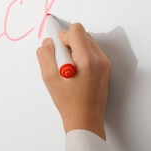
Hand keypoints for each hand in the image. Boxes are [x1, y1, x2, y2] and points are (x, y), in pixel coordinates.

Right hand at [36, 23, 110, 139]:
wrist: (86, 120)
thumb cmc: (69, 103)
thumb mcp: (49, 78)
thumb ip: (45, 55)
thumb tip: (48, 42)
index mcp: (86, 59)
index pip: (76, 30)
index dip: (63, 36)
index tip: (56, 46)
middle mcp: (99, 59)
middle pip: (82, 34)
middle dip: (69, 43)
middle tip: (60, 60)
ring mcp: (104, 64)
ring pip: (87, 42)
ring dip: (75, 49)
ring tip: (68, 68)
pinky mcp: (106, 69)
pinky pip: (92, 52)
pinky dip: (82, 56)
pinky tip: (75, 72)